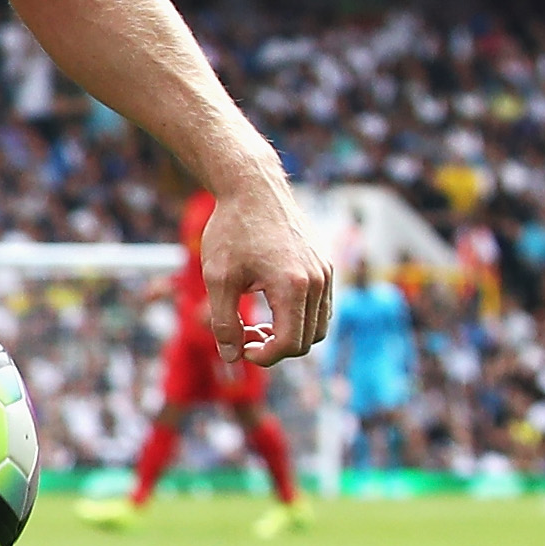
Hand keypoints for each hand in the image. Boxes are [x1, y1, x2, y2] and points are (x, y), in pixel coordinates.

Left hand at [200, 184, 333, 367]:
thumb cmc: (232, 230)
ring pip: (318, 326)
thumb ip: (224, 322)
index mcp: (293, 286)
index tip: (239, 349)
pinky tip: (271, 307)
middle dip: (275, 348)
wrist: (252, 187)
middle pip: (307, 340)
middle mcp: (318, 280)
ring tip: (256, 324)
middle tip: (244, 337)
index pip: (289, 344)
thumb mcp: (218, 279)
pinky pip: (321, 307)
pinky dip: (299, 318)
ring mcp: (325, 272)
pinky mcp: (325, 265)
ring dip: (289, 335)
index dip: (263, 357)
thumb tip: (231, 358)